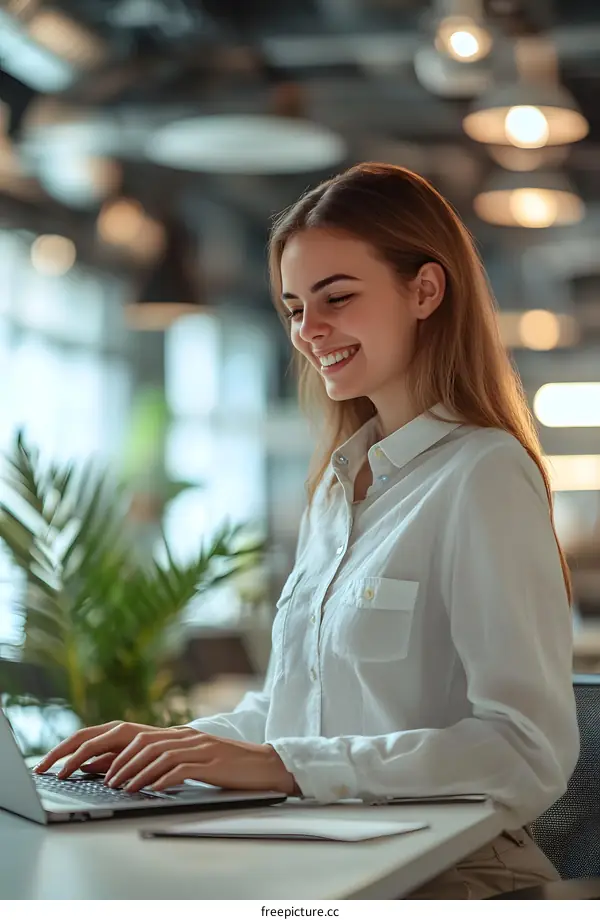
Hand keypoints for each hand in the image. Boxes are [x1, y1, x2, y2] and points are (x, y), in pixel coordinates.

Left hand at [34, 721, 296, 794]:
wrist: (267, 765)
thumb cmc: (227, 767)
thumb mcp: (190, 760)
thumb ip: (161, 761)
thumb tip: (124, 772)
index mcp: (174, 735)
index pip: (128, 732)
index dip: (99, 741)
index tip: (73, 757)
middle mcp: (183, 736)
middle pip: (136, 740)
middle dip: (107, 757)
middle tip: (85, 774)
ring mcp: (198, 748)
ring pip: (156, 753)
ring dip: (133, 771)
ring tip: (117, 786)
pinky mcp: (211, 763)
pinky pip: (181, 769)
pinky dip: (162, 779)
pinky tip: (150, 790)